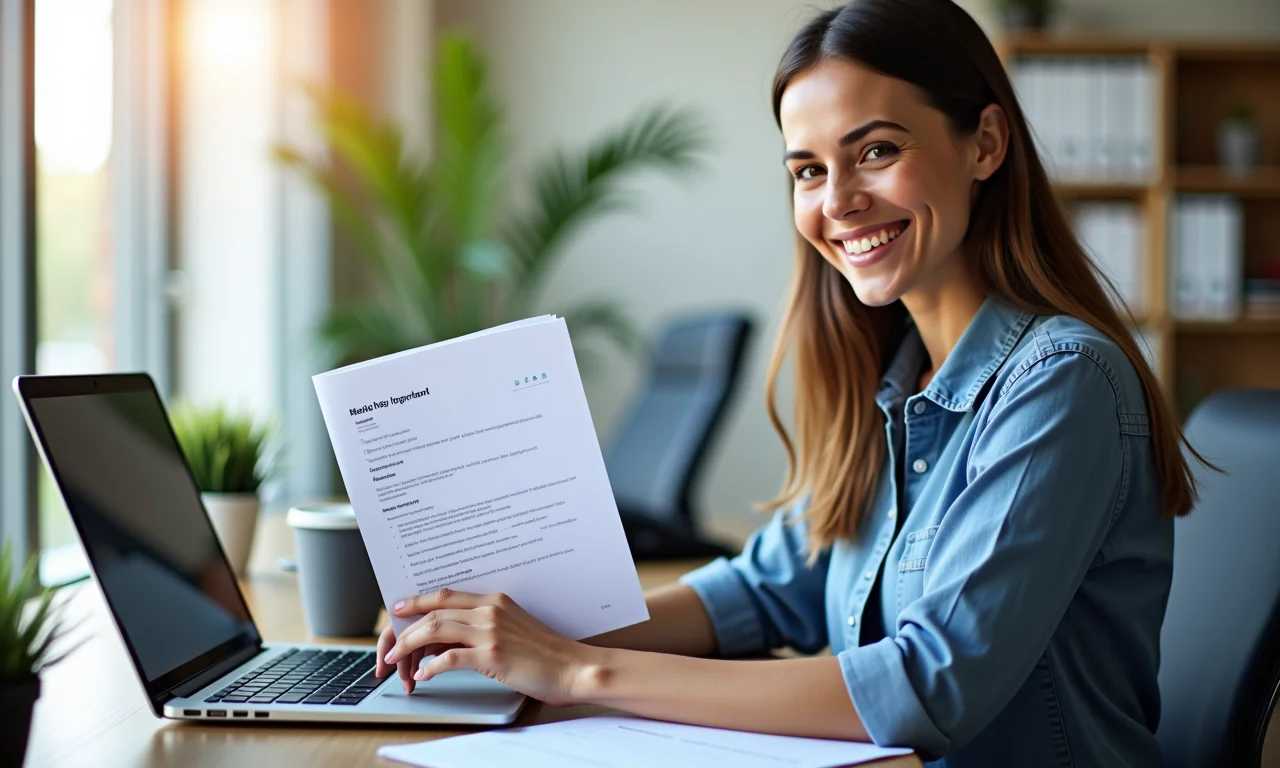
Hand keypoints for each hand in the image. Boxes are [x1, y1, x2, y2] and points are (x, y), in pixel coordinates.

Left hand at [375, 588, 594, 705]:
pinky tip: (424, 676)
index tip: (397, 610)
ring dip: (409, 647)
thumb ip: (480, 628)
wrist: (572, 667)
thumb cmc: (545, 652)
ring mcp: (491, 632)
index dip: (415, 602)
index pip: (444, 596)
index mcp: (493, 600)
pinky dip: (431, 667)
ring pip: (435, 630)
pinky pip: (449, 658)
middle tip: (390, 649)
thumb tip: (445, 640)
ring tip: (397, 664)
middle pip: (433, 613)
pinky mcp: (493, 655)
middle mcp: (489, 610)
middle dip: (404, 631)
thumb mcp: (511, 629)